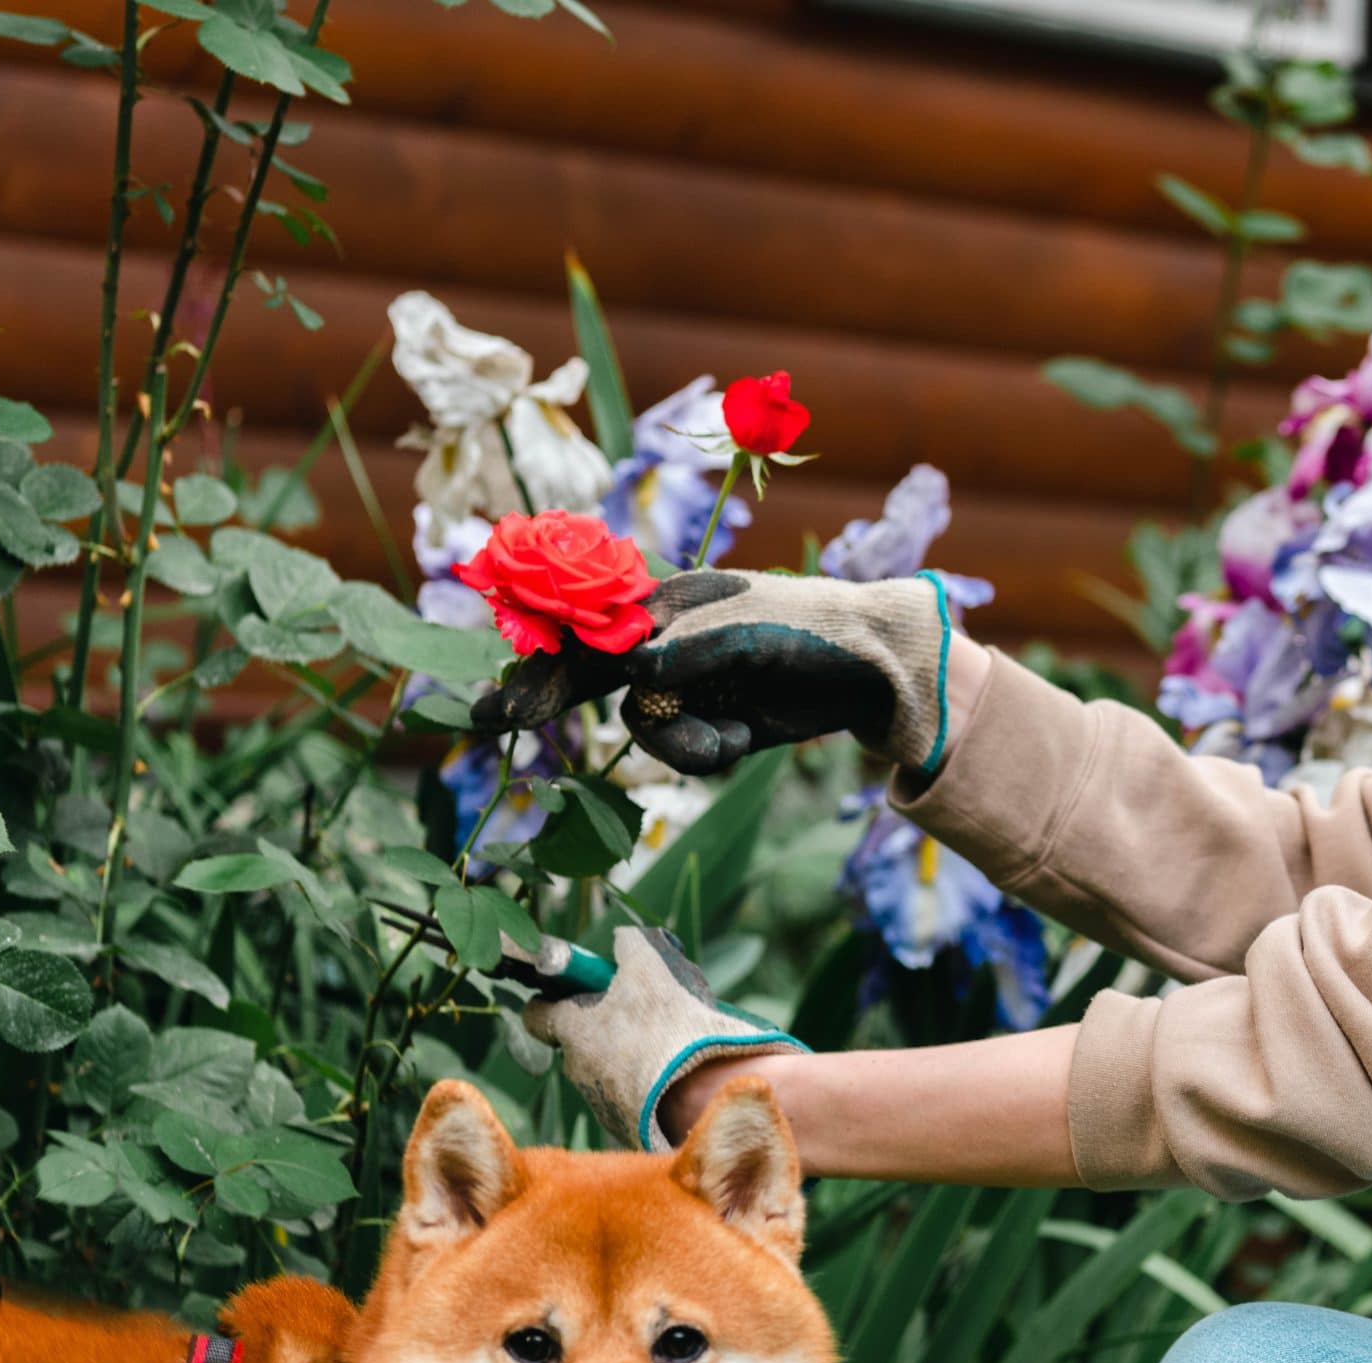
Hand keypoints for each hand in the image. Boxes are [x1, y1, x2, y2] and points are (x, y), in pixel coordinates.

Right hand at [472, 569, 955, 778]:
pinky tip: (748, 734)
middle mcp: (668, 641)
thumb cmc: (816, 630)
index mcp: (669, 602)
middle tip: (494, 722)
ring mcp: (688, 683)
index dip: (541, 661)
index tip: (499, 703)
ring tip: (732, 735)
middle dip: (549, 697)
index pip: (589, 628)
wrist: (877, 670)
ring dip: (683, 742)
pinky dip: (712, 750)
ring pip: (643, 728)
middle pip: (591, 676)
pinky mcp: (713, 721)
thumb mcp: (751, 634)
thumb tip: (629, 667)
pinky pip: (684, 750)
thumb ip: (689, 650)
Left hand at [521, 926, 803, 1149]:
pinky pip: (631, 1095)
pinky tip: (679, 1071)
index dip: (552, 998)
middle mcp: (577, 1069)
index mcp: (573, 1030)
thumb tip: (623, 939)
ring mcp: (601, 1101)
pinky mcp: (627, 1125)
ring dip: (629, 1055)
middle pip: (579, 1040)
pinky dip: (648, 1082)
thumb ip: (631, 944)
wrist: (702, 1097)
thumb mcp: (652, 968)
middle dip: (604, 1026)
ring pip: (607, 1069)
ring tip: (671, 1043)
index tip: (577, 990)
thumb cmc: (668, 1028)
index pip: (536, 1014)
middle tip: (642, 1012)